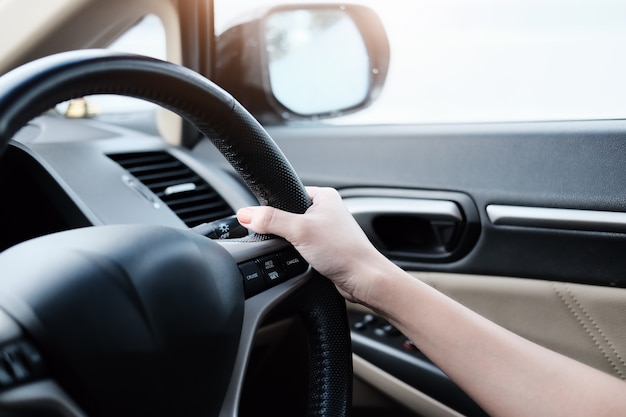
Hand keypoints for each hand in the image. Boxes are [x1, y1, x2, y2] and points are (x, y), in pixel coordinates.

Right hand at [237, 186, 388, 302]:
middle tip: (285, 239)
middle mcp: (326, 210)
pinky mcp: (325, 248)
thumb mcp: (300, 231)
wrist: (364, 279)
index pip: (286, 193)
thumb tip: (245, 214)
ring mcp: (326, 230)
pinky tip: (301, 261)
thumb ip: (270, 220)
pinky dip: (297, 254)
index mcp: (324, 195)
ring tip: (298, 251)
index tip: (263, 219)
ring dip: (290, 244)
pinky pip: (301, 247)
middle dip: (281, 229)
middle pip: (287, 215)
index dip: (273, 206)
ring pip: (294, 234)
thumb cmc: (344, 251)